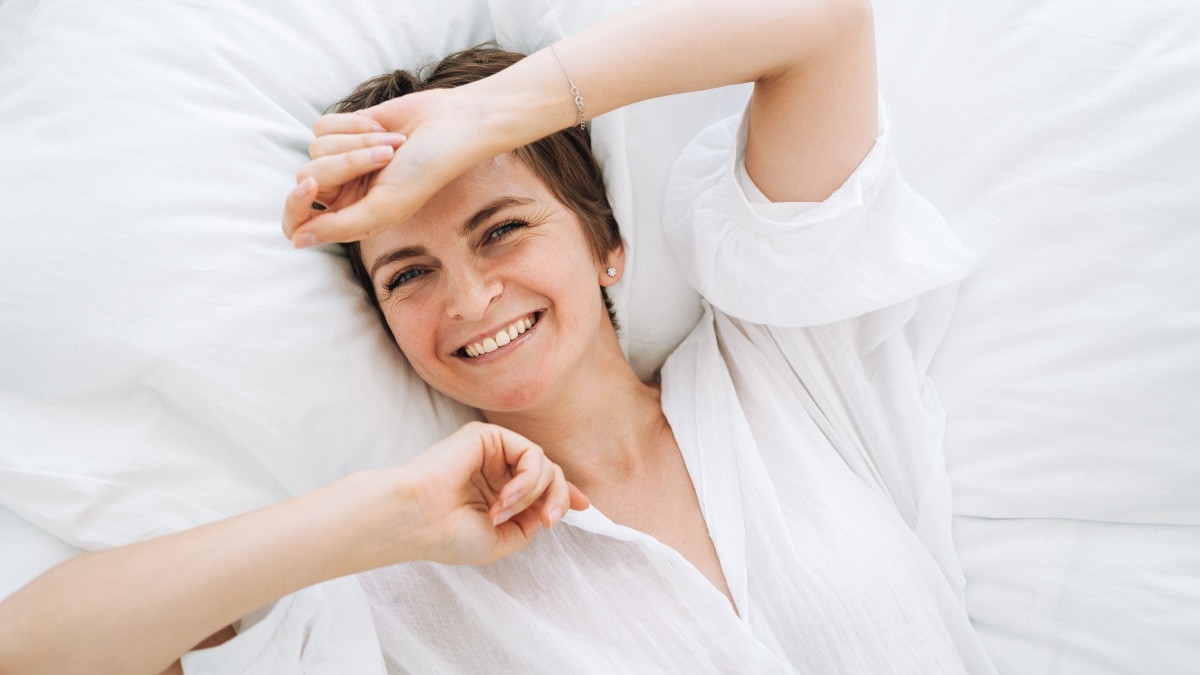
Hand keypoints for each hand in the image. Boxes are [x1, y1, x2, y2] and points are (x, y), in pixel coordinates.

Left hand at [283, 86, 504, 246]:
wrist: (449, 126)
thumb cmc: (424, 173)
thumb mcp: (385, 208)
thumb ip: (340, 227)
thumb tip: (297, 240)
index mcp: (350, 218)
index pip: (298, 223)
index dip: (296, 206)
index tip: (312, 187)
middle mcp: (342, 191)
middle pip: (307, 178)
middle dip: (346, 164)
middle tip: (386, 160)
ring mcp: (341, 159)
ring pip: (316, 149)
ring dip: (357, 143)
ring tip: (391, 146)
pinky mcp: (344, 130)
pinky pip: (322, 125)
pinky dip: (354, 125)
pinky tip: (382, 130)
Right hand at [389, 422, 587, 566]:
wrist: (418, 520)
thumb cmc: (449, 536)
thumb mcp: (502, 540)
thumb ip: (531, 522)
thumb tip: (554, 504)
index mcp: (496, 493)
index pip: (539, 486)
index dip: (563, 493)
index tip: (582, 505)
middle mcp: (495, 470)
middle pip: (549, 473)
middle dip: (557, 498)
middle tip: (548, 521)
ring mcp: (492, 452)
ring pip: (543, 463)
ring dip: (533, 493)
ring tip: (504, 511)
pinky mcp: (487, 436)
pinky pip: (530, 452)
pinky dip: (527, 479)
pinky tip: (506, 497)